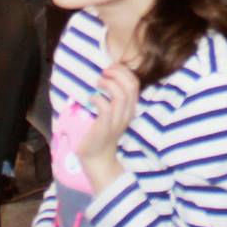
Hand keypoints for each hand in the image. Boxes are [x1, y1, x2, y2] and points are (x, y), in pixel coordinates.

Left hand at [76, 64, 138, 190]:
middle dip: (118, 73)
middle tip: (104, 72)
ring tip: (98, 82)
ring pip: (121, 95)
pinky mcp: (105, 126)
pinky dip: (98, 98)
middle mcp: (127, 113)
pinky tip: (91, 99)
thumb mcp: (112, 115)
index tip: (111, 68)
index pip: (135, 84)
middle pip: (131, 86)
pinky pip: (106, 107)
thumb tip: (105, 77)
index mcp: (130, 108)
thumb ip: (113, 99)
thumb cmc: (101, 133)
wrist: (98, 158)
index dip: (124, 71)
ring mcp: (117, 120)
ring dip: (108, 84)